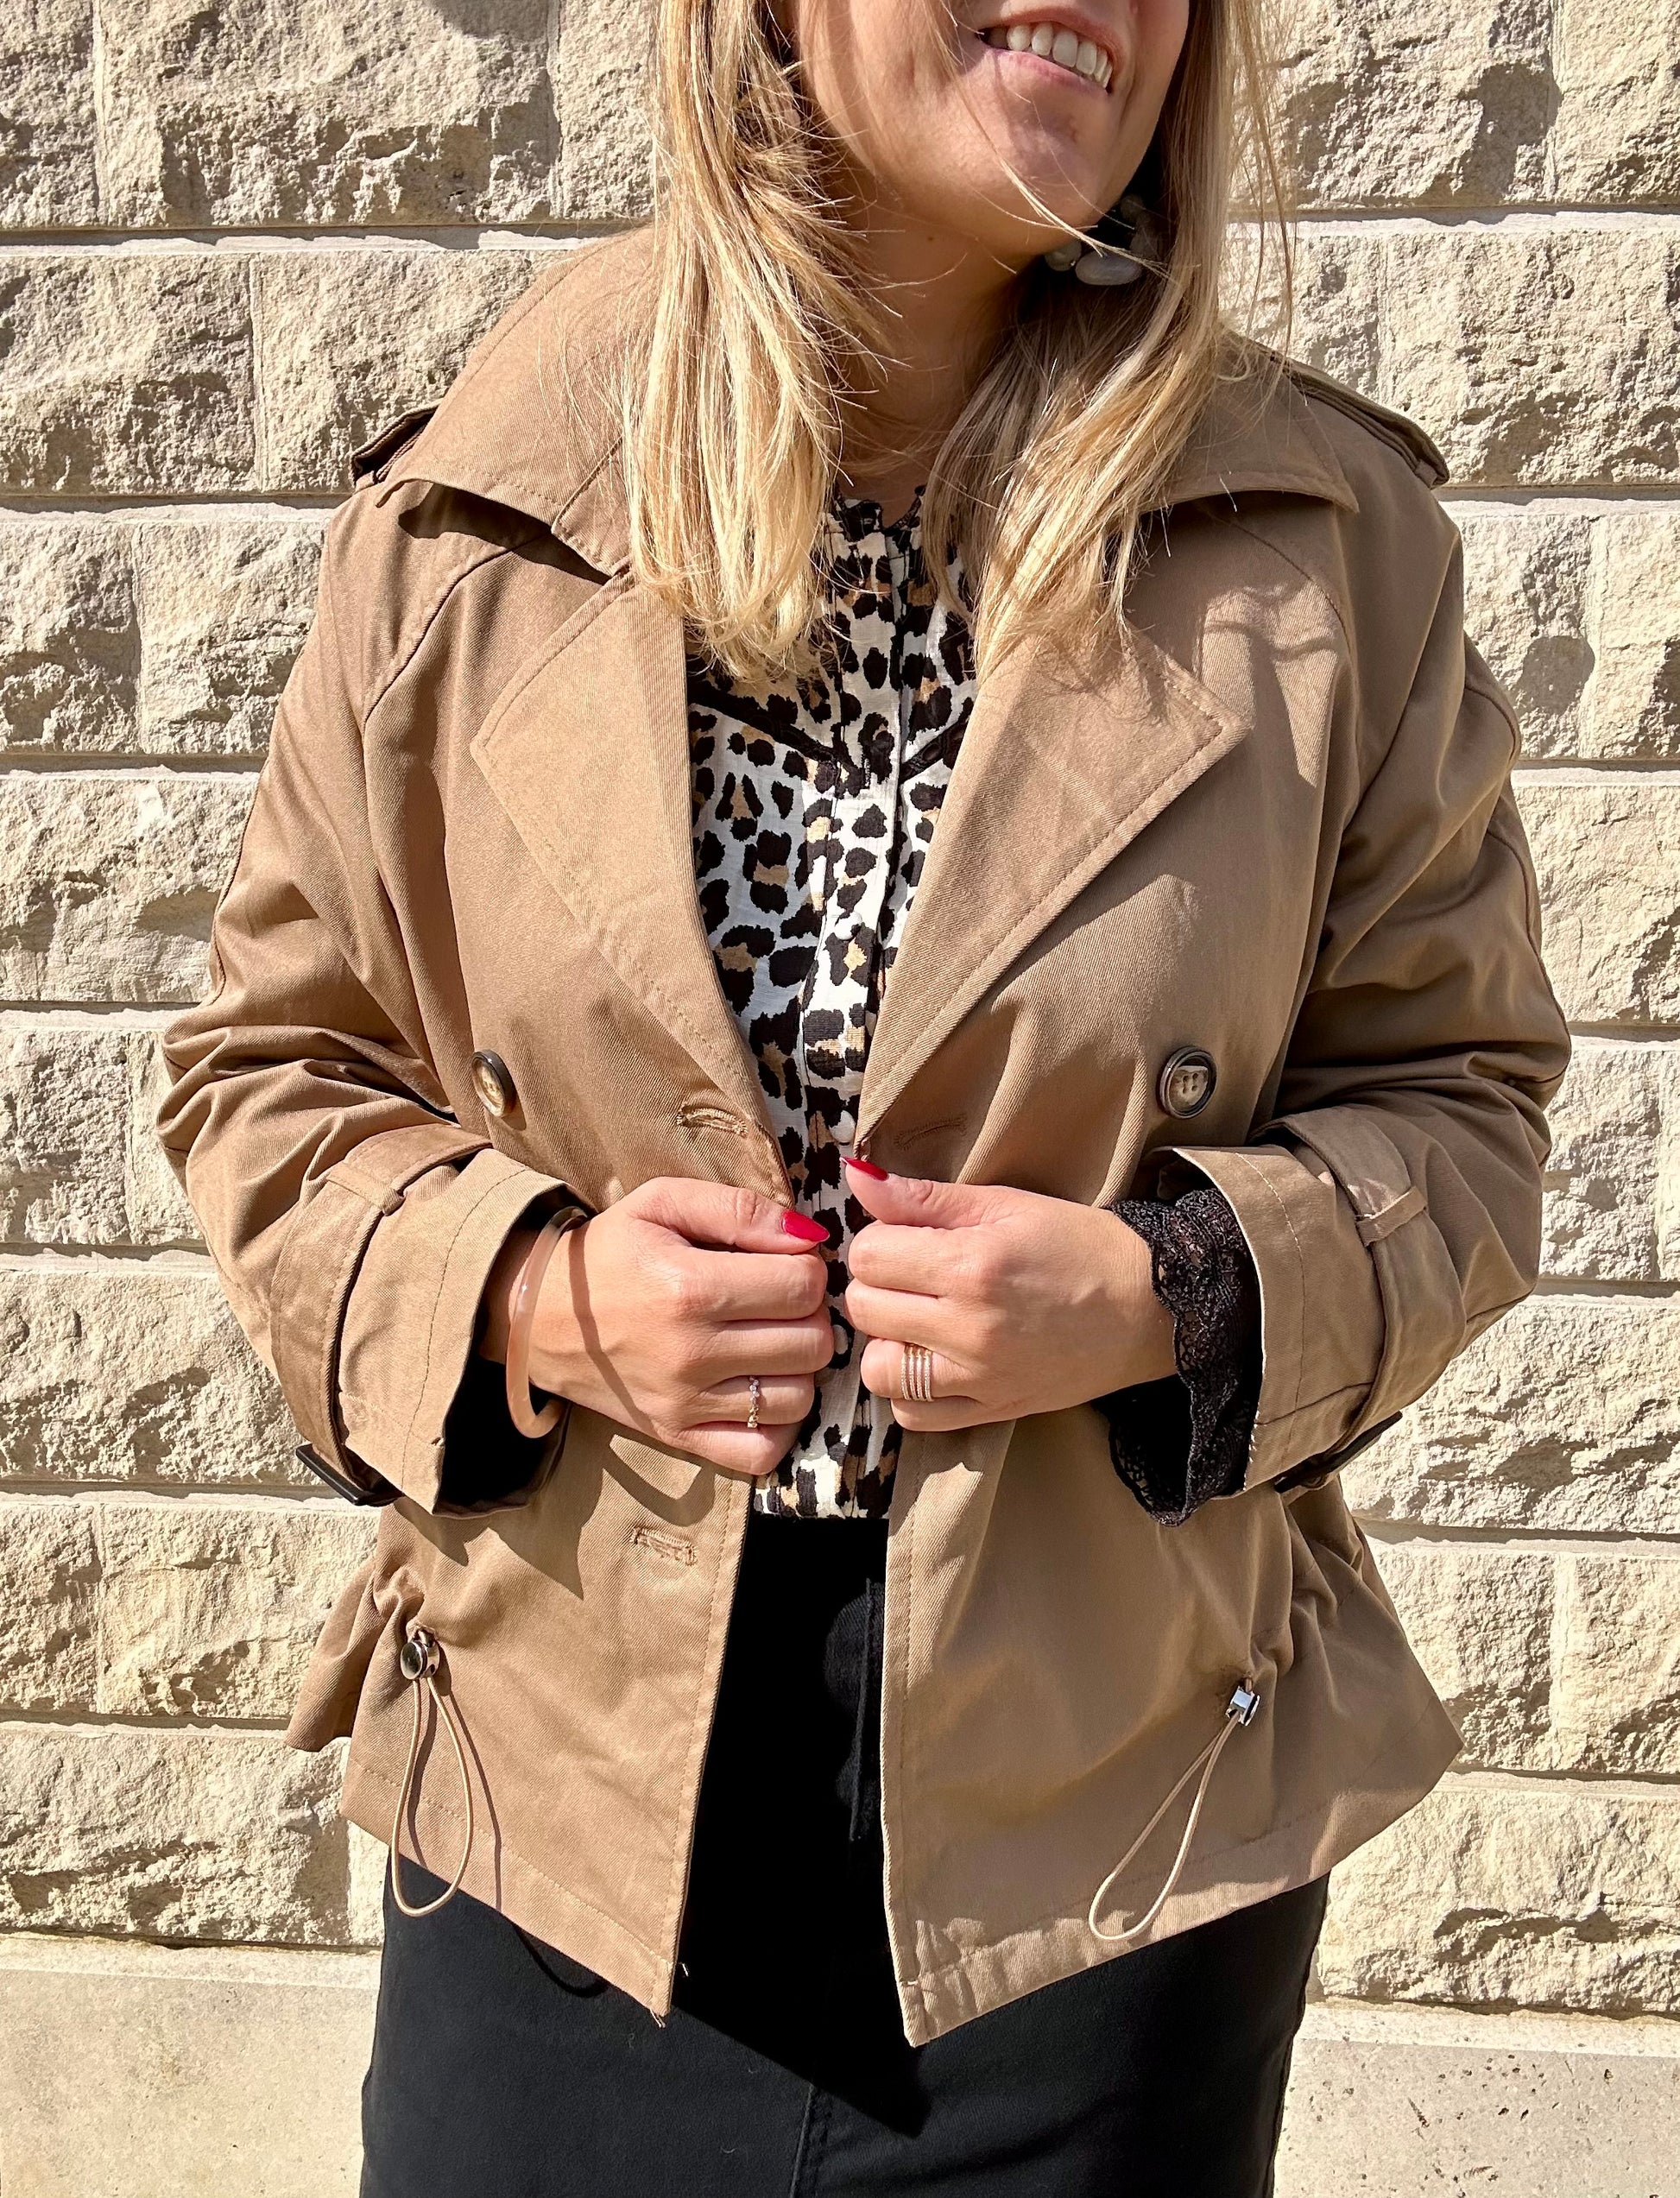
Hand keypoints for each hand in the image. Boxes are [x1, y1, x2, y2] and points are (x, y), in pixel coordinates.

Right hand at [482, 1179, 834, 1477]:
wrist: (540, 1315)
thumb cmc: (610, 1251)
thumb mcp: (663, 1202)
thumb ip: (740, 1209)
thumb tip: (810, 1236)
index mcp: (689, 1287)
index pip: (803, 1286)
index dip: (807, 1268)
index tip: (783, 1263)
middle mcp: (691, 1353)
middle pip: (811, 1343)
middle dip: (810, 1315)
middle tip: (780, 1301)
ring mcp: (685, 1403)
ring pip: (798, 1397)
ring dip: (798, 1368)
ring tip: (770, 1341)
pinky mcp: (678, 1435)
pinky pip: (761, 1452)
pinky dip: (776, 1425)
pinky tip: (761, 1389)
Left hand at [841, 1161, 1175, 1430]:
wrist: (1148, 1305)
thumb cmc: (1077, 1245)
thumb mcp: (1004, 1204)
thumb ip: (923, 1196)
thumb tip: (855, 1175)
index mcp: (971, 1265)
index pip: (868, 1254)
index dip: (881, 1240)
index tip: (910, 1239)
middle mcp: (969, 1328)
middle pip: (863, 1307)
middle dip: (878, 1285)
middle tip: (914, 1275)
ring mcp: (978, 1377)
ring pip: (877, 1368)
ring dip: (886, 1341)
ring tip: (918, 1320)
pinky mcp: (991, 1411)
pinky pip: (912, 1415)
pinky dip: (908, 1391)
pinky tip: (932, 1361)